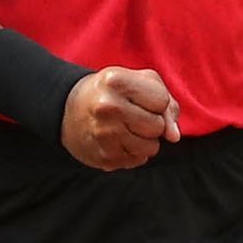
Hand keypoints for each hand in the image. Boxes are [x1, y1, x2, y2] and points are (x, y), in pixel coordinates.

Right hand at [61, 66, 179, 170]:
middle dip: (152, 122)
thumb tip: (174, 136)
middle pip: (157, 126)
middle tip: (133, 114)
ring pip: (151, 148)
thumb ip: (167, 103)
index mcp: (116, 81)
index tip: (139, 98)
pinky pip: (138, 161)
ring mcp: (103, 135)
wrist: (68, 110)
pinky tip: (118, 140)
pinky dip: (134, 152)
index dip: (156, 101)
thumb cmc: (113, 92)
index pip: (161, 101)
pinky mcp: (103, 157)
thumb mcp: (140, 82)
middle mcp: (107, 107)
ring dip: (145, 140)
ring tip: (126, 128)